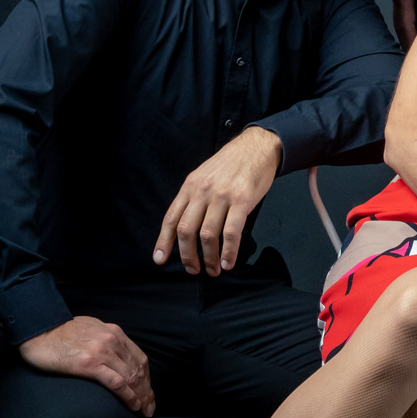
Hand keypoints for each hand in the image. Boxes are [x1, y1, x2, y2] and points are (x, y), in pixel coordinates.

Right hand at [19, 316, 154, 416]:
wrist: (39, 331)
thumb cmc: (61, 332)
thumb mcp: (91, 329)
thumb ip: (106, 339)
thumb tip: (116, 354)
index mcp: (114, 333)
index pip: (139, 358)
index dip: (147, 379)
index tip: (148, 393)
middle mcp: (112, 341)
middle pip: (138, 370)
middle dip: (147, 391)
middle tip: (150, 408)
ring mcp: (101, 353)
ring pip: (130, 377)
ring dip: (140, 396)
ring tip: (144, 410)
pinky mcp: (88, 365)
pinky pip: (115, 382)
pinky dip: (127, 395)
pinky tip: (132, 405)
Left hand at [153, 126, 282, 276]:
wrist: (257, 146)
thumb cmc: (231, 163)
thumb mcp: (204, 175)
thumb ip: (194, 197)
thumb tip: (186, 227)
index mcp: (190, 185)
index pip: (171, 218)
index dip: (163, 241)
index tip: (159, 259)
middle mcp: (202, 191)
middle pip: (186, 230)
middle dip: (187, 256)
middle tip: (193, 270)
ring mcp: (221, 196)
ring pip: (207, 235)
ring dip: (209, 258)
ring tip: (213, 270)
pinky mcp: (241, 200)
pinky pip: (231, 232)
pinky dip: (228, 252)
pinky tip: (228, 263)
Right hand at [387, 0, 416, 49]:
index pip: (405, 23)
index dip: (410, 39)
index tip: (416, 53)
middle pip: (401, 26)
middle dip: (407, 42)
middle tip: (415, 58)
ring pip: (402, 20)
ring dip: (407, 34)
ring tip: (415, 49)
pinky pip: (405, 12)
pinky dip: (409, 24)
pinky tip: (416, 27)